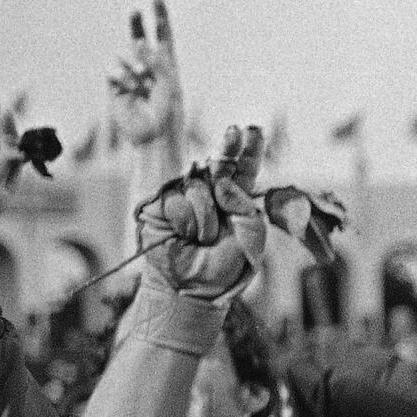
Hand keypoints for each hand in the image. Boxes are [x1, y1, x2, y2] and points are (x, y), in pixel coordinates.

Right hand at [108, 0, 181, 150]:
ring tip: (141, 82)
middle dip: (136, 25)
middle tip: (135, 10)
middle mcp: (147, 68)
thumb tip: (137, 42)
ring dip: (131, 65)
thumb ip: (156, 60)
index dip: (160, 18)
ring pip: (123, 54)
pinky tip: (128, 87)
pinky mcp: (115, 85)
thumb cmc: (167, 112)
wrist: (152, 136)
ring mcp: (130, 75)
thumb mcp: (168, 83)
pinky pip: (112, 68)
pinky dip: (120, 74)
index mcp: (166, 66)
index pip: (163, 37)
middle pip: (138, 38)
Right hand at [136, 125, 267, 301]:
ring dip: (205, 218)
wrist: (196, 287)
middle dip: (228, 145)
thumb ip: (243, 205)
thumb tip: (220, 181)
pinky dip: (186, 223)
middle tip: (233, 132)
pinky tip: (185, 237)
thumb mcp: (250, 235)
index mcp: (236, 197)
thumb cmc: (228, 262)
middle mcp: (211, 191)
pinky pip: (178, 202)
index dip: (249, 149)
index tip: (253, 130)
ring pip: (198, 187)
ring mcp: (185, 194)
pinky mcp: (162, 204)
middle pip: (219, 161)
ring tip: (203, 239)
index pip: (244, 168)